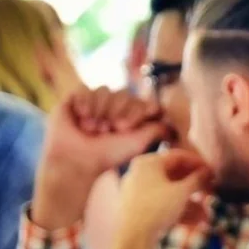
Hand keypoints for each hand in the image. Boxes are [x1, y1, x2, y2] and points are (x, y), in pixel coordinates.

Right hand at [43, 87, 168, 178]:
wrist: (75, 160)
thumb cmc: (107, 154)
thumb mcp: (138, 142)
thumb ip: (156, 129)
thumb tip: (173, 125)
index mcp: (130, 117)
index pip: (143, 101)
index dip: (137, 111)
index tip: (126, 128)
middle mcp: (113, 108)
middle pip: (124, 93)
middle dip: (117, 112)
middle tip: (108, 130)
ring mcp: (94, 102)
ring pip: (105, 90)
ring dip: (100, 110)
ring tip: (92, 129)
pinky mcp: (75, 99)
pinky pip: (85, 88)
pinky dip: (85, 102)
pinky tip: (81, 117)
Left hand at [118, 149, 213, 243]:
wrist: (133, 239)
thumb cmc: (156, 209)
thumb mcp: (182, 192)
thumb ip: (197, 180)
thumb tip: (208, 172)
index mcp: (148, 163)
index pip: (178, 156)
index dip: (199, 164)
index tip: (213, 173)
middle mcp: (140, 173)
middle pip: (174, 175)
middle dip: (195, 186)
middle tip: (211, 191)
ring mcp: (138, 191)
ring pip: (170, 192)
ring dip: (190, 201)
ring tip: (206, 213)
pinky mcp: (138, 208)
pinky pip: (162, 204)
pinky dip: (178, 210)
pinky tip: (196, 221)